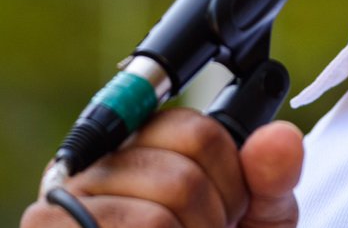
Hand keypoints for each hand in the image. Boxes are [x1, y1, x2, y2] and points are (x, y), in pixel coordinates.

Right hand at [21, 111, 302, 227]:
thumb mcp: (254, 220)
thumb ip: (272, 179)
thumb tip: (280, 136)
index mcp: (141, 144)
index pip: (198, 131)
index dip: (231, 178)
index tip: (230, 209)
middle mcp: (96, 167)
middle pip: (182, 177)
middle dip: (213, 220)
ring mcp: (64, 207)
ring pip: (156, 218)